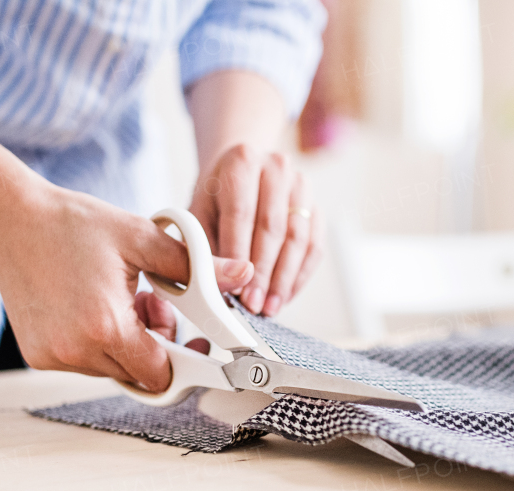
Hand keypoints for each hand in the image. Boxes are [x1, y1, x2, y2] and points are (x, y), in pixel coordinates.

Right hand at [0, 184, 252, 390]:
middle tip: (150, 305)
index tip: (191, 342)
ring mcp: (53, 357)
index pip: (160, 374)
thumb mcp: (141, 238)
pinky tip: (92, 306)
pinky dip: (96, 343)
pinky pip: (85, 362)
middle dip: (155, 346)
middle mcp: (76, 351)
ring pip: (112, 369)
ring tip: (120, 300)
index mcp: (106, 326)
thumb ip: (195, 265)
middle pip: (139, 374)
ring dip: (126, 343)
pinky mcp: (38, 357)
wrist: (9, 220)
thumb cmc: (72, 225)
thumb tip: (243, 274)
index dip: (182, 359)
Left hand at [189, 144, 323, 316]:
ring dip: (284, 279)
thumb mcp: (197, 216)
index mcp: (241, 160)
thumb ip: (206, 249)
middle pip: (273, 227)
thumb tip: (228, 284)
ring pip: (298, 239)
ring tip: (269, 307)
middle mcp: (276, 166)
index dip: (238, 255)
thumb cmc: (215, 198)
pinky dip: (300, 276)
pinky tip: (284, 296)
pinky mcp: (316, 207)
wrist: (240, 175)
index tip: (234, 289)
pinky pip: (315, 246)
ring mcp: (301, 186)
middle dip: (262, 273)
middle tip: (253, 304)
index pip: (241, 213)